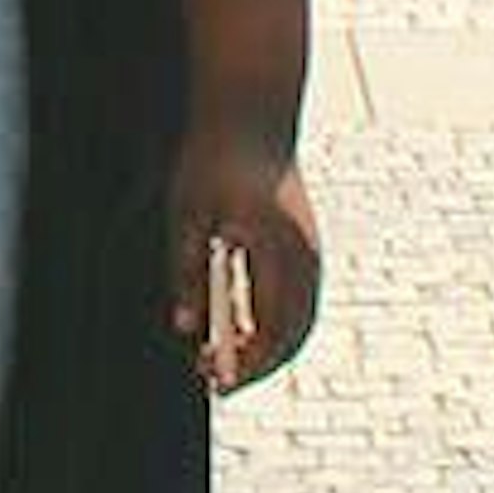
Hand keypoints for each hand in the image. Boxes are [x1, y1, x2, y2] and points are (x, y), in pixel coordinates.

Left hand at [165, 120, 320, 396]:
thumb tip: (183, 328)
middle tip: (214, 379)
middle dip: (258, 364)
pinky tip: (235, 324)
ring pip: (298, 319)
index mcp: (279, 248)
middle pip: (293, 333)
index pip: (272, 328)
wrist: (251, 109)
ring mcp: (309, 248)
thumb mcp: (187, 212)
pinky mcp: (303, 242)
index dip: (247, 364)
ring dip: (266, 345)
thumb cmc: (212, 156)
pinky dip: (271, 322)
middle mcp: (304, 254)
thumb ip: (185, 270)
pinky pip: (296, 298)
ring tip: (220, 356)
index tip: (215, 383)